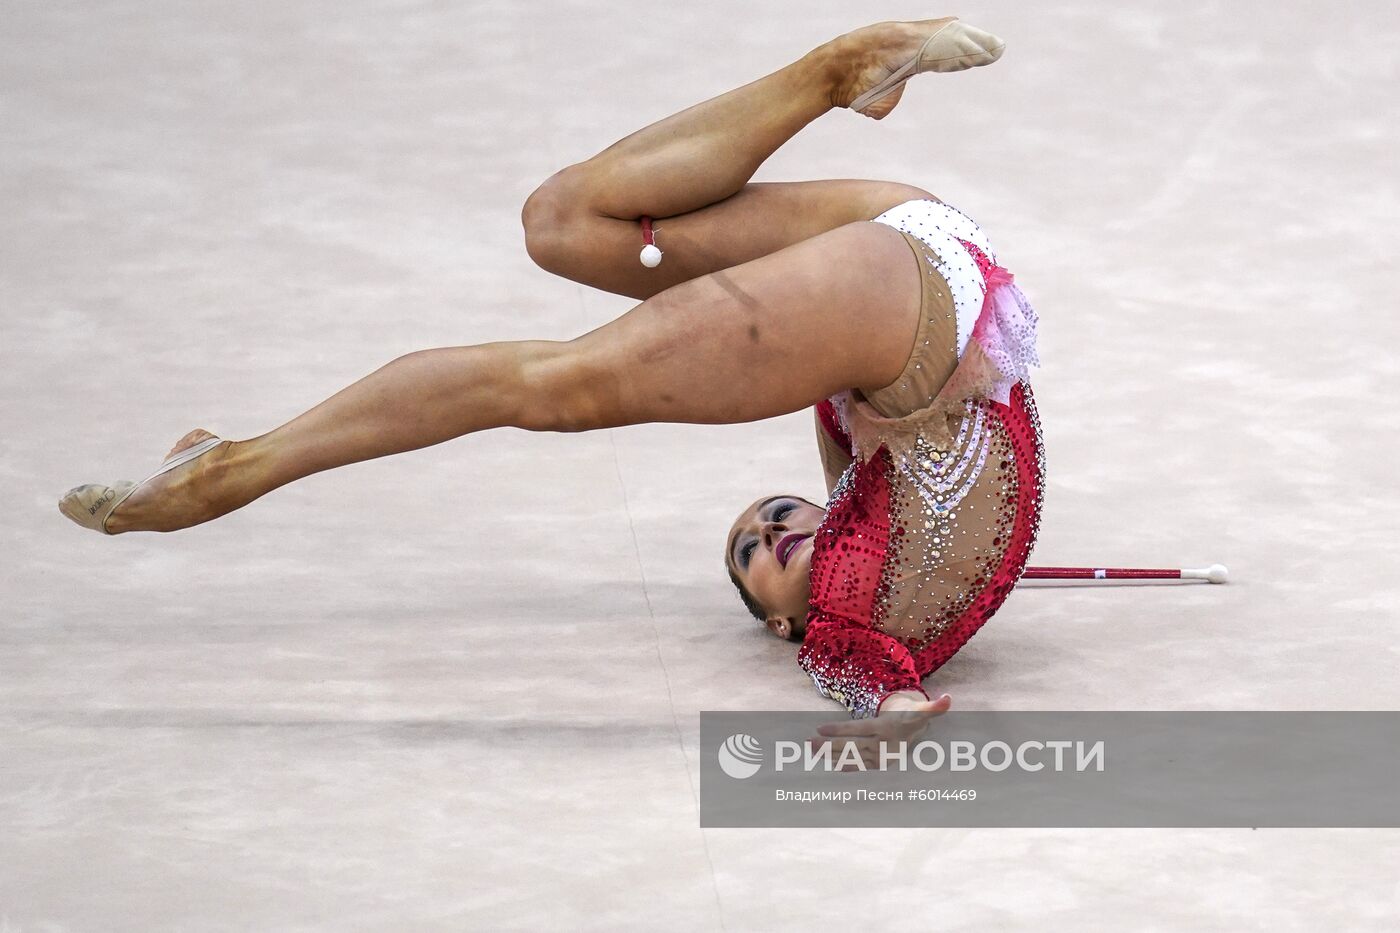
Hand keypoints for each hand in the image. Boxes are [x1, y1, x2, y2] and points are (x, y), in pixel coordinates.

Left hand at [809, 692, 951, 770]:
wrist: (918, 738)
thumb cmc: (913, 718)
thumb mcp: (922, 711)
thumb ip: (934, 708)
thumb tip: (949, 699)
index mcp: (887, 731)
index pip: (860, 729)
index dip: (840, 729)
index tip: (820, 728)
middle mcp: (881, 747)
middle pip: (851, 746)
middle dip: (829, 746)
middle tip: (808, 743)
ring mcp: (877, 758)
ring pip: (849, 756)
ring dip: (828, 755)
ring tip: (809, 749)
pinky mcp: (875, 765)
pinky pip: (855, 766)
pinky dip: (838, 764)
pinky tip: (822, 762)